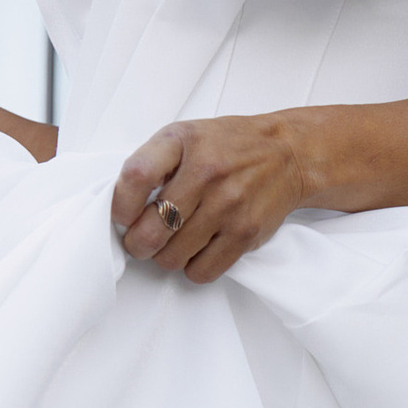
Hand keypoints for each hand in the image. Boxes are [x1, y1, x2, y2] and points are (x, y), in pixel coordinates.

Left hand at [113, 115, 314, 280]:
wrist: (288, 154)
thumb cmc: (229, 146)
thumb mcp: (185, 136)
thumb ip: (152, 163)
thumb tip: (122, 209)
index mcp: (184, 141)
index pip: (136, 176)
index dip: (120, 205)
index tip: (123, 215)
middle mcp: (207, 172)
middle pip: (150, 230)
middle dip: (138, 244)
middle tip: (142, 240)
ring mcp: (228, 205)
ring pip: (171, 257)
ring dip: (165, 256)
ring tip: (175, 241)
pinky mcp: (245, 233)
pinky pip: (201, 271)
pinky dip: (193, 267)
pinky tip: (198, 248)